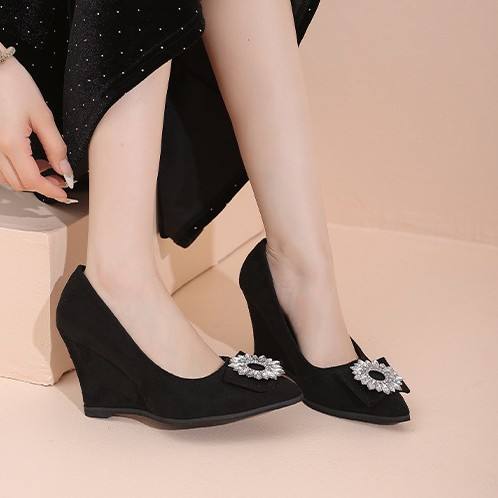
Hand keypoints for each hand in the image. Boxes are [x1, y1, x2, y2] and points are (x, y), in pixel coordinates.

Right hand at [0, 46, 76, 202]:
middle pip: (19, 183)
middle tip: (60, 180)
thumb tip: (65, 170)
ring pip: (8, 178)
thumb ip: (56, 147)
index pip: (32, 180)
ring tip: (47, 168)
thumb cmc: (14, 84)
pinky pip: (0, 167)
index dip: (51, 190)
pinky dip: (17, 170)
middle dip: (42, 186)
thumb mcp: (42, 115)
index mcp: (10, 143)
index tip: (64, 193)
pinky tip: (31, 161)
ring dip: (29, 179)